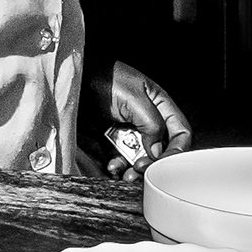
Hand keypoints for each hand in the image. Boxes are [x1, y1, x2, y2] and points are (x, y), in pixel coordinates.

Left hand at [85, 60, 192, 182]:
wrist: (72, 78)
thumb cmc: (103, 77)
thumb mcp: (133, 97)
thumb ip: (152, 124)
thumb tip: (158, 151)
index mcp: (160, 106)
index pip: (180, 133)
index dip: (177, 150)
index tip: (163, 163)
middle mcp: (146, 119)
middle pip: (159, 150)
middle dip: (152, 164)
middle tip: (140, 170)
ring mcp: (127, 129)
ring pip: (138, 157)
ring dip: (133, 170)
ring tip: (125, 174)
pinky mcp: (109, 137)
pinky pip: (118, 157)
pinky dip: (117, 165)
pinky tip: (112, 167)